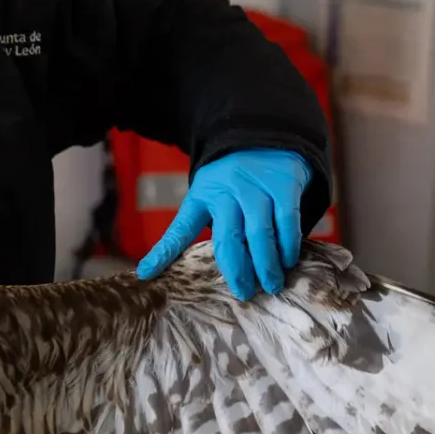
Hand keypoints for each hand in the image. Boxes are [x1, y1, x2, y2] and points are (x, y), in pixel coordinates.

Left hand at [136, 148, 311, 300]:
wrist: (266, 139)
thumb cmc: (234, 181)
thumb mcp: (210, 194)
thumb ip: (200, 226)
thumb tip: (172, 267)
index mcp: (202, 196)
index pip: (180, 229)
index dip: (162, 253)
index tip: (146, 274)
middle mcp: (227, 191)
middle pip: (228, 238)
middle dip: (236, 270)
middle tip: (244, 294)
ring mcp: (255, 187)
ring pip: (259, 233)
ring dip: (266, 264)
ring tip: (271, 284)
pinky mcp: (283, 185)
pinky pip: (286, 221)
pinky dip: (288, 244)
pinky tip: (288, 260)